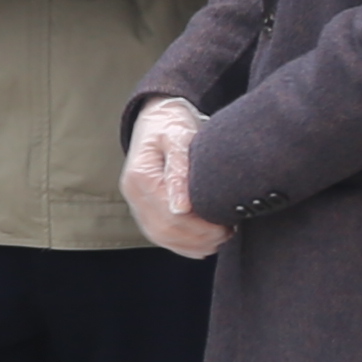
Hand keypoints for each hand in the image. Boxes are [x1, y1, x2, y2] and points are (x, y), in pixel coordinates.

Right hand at [120, 97, 224, 259]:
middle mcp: (133, 194)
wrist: (159, 117)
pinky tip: (204, 242)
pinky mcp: (145, 209)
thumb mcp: (179, 137)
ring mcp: (137, 203)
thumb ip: (179, 170)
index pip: (169, 214)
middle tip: (227, 233)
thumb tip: (181, 208)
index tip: (225, 225)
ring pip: (162, 237)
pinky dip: (183, 244)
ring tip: (219, 238)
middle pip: (165, 230)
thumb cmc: (172, 124)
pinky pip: (161, 235)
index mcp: (140, 177)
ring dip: (193, 244)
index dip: (199, 226)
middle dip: (199, 238)